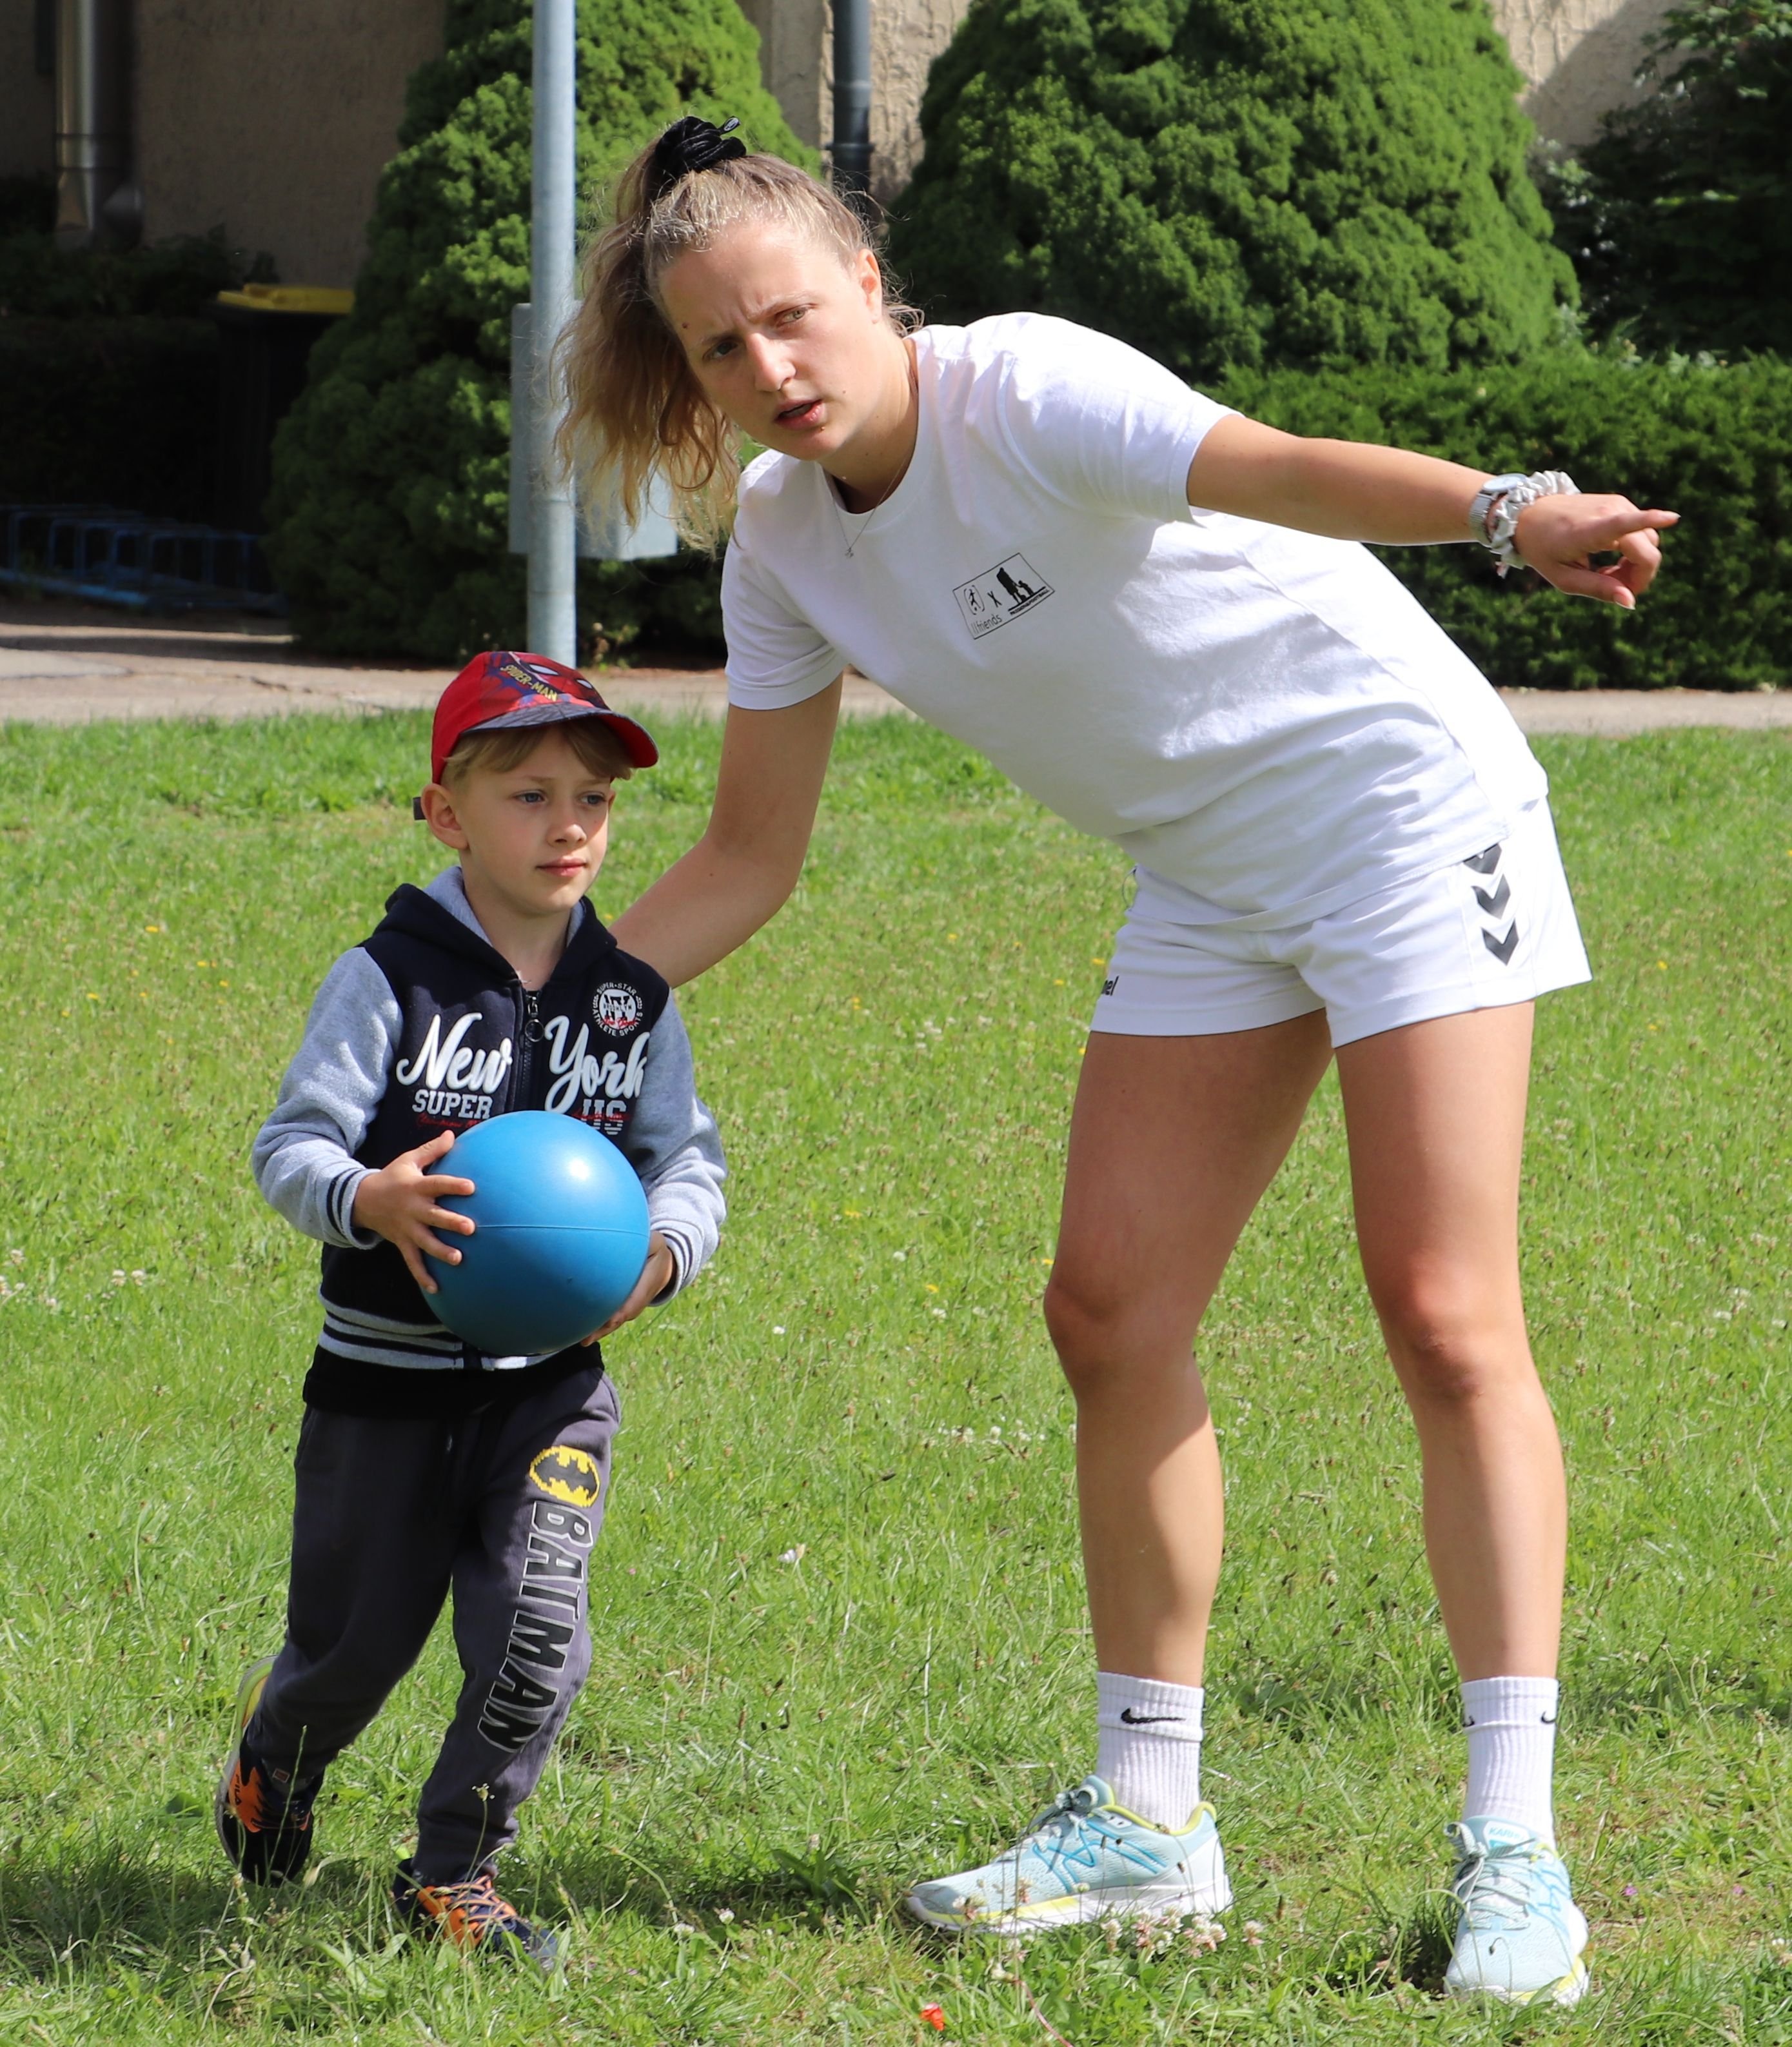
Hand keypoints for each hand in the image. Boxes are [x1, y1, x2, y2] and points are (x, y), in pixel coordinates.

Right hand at [350, 1129, 475, 1293]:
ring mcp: (406, 1229)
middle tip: (471, 1228)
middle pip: (434, 1217)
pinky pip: (412, 1262)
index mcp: (416, 1188)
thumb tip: (452, 1134)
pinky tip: (436, 1289)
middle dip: (451, 1223)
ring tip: (458, 1259)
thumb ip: (431, 1150)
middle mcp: (412, 1210)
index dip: (453, 1185)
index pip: (437, 1184)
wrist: (360, 1200)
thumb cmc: (393, 1178)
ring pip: (425, 1243)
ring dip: (440, 1252)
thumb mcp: (408, 1161)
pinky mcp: (402, 1243)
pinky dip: (422, 1276)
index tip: (472, 1187)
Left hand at [581, 1231, 675, 1343]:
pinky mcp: (621, 1308)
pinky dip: (597, 1327)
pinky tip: (580, 1333)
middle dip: (604, 1328)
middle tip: (585, 1337)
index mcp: (646, 1286)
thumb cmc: (656, 1251)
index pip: (631, 1303)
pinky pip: (609, 1319)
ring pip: (613, 1323)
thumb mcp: (655, 1242)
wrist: (665, 1266)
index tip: (607, 1319)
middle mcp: (637, 1302)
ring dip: (598, 1332)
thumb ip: (645, 1242)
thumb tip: (628, 1237)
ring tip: (581, 1340)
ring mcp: (630, 1308)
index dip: (619, 1313)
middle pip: (619, 1318)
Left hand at [1515, 494, 1678, 608]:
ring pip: (1649, 542)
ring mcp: (1617, 504)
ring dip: (1636, 565)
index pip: (1625, 524)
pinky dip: (1633, 552)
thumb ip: (1598, 589)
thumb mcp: (1564, 578)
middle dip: (1639, 576)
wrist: (1530, 515)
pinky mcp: (1620, 504)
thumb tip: (1631, 602)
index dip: (1652, 520)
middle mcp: (1608, 511)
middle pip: (1648, 550)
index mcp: (1589, 531)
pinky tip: (1611, 560)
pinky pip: (1641, 533)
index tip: (1674, 517)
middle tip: (1613, 588)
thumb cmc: (1544, 549)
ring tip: (1607, 574)